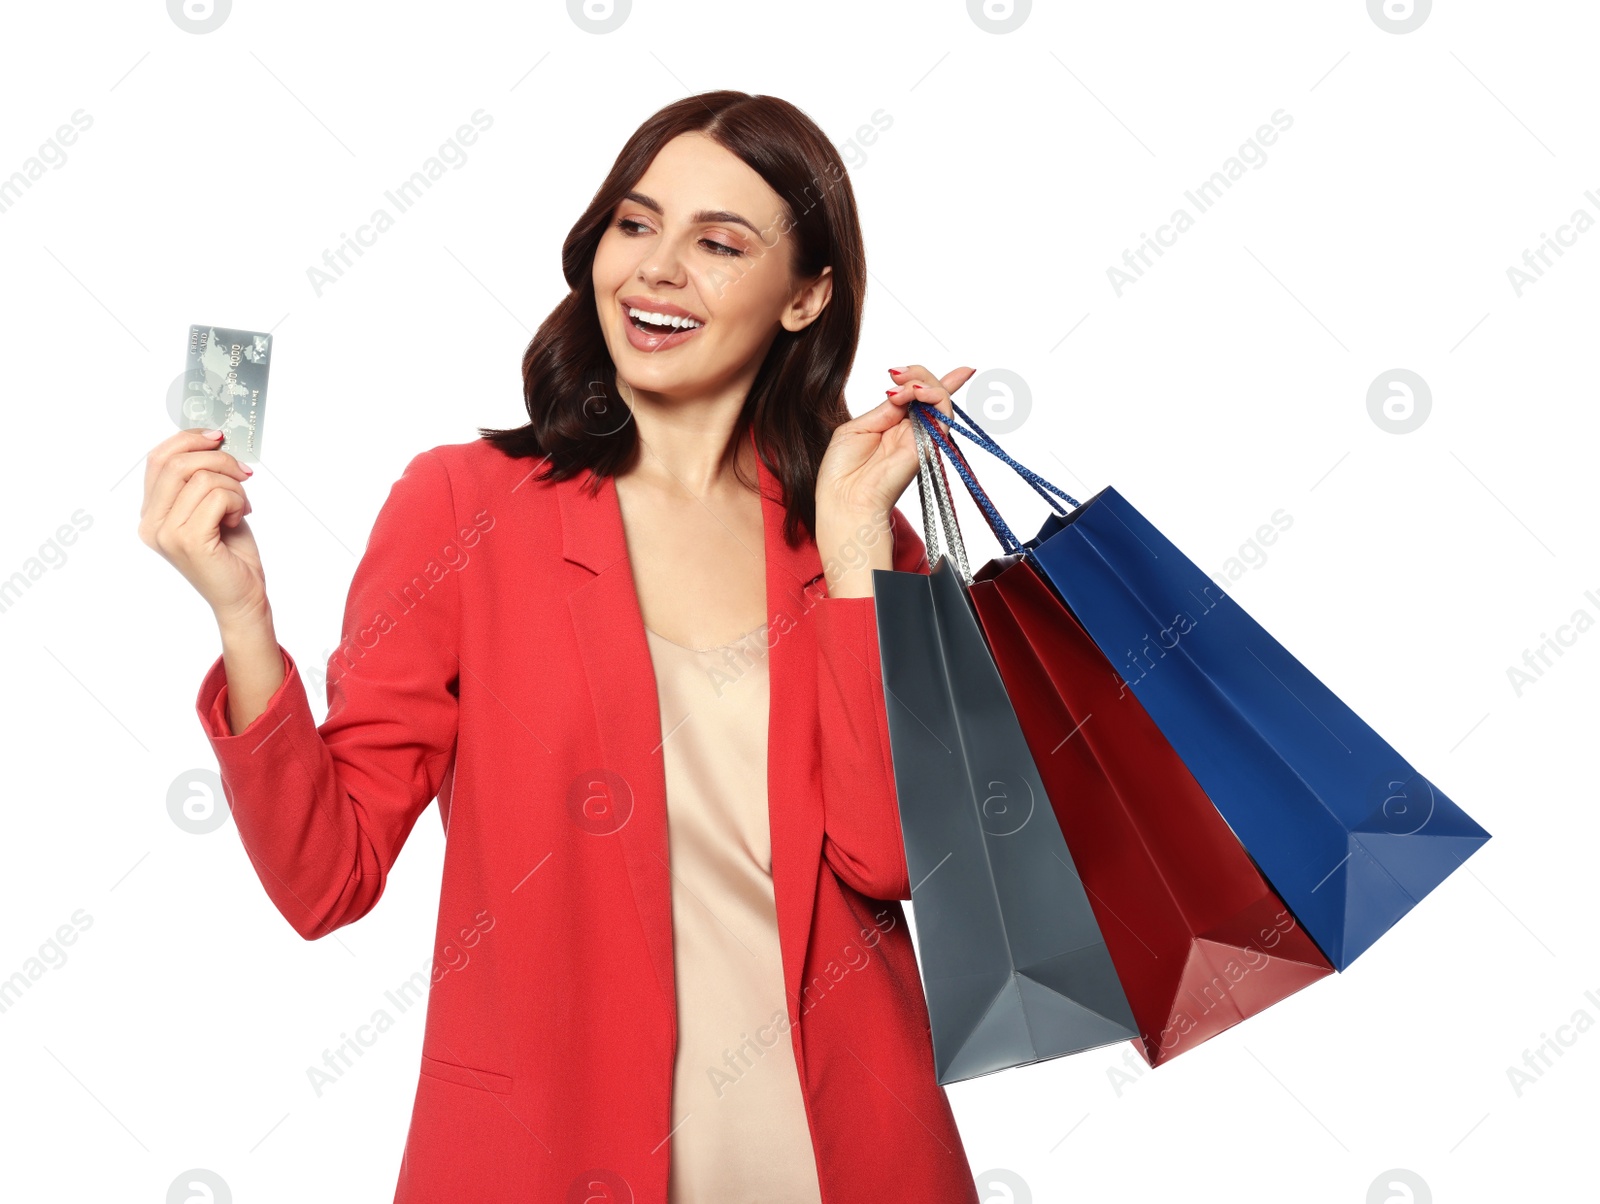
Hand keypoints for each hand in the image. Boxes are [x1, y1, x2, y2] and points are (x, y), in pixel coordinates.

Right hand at [138, 428, 266, 625]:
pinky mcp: (188, 540)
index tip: (217, 437)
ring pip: (202, 478)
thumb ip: (201, 479)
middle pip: (176, 463)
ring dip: (234, 486)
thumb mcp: (212, 507)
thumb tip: (211, 440)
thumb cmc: (230, 554)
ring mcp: (166, 533)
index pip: (157, 459)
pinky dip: (238, 501)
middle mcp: (151, 523)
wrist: (242, 597)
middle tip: (243, 474)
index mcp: (151, 513)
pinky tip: (239, 519)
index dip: (187, 440)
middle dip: (218, 459)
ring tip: (241, 508)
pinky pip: (217, 496)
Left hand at [814, 364, 974, 596]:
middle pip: (930, 392)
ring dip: (923, 382)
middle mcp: (911, 431)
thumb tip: (904, 390)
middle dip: (917, 374)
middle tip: (894, 374)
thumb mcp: (857, 427)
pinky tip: (911, 394)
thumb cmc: (843, 471)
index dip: (930, 380)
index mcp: (892, 426)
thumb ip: (885, 409)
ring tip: (901, 386)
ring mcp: (921, 438)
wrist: (844, 500)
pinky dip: (930, 396)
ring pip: (940, 399)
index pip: (917, 397)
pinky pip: (941, 414)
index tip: (953, 367)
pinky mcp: (928, 446)